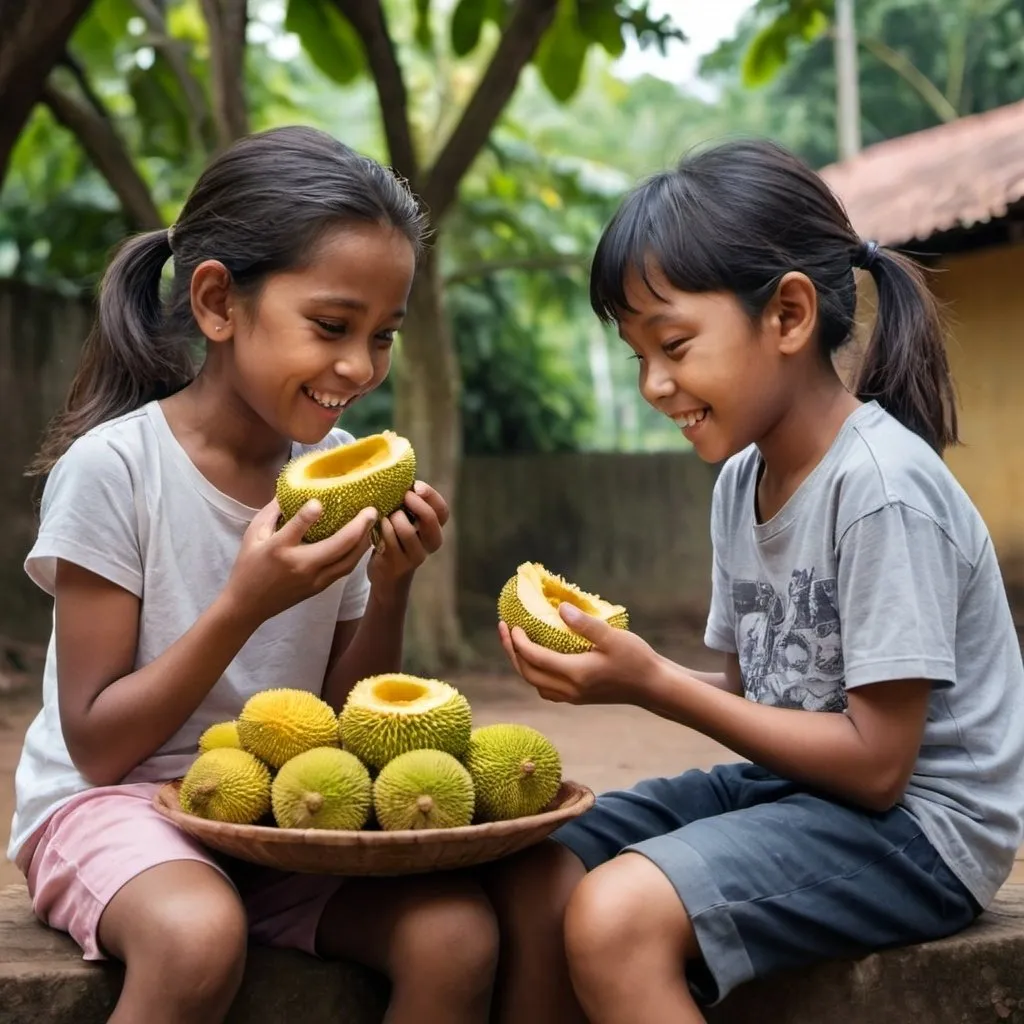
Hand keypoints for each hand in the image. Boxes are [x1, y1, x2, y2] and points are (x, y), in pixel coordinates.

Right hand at [224, 498, 376, 625]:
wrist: (248, 605)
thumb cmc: (248, 566)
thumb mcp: (252, 535)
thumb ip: (272, 511)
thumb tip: (291, 489)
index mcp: (278, 549)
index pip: (296, 528)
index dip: (309, 514)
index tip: (321, 501)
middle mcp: (300, 565)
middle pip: (337, 546)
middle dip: (359, 527)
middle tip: (372, 510)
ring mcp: (314, 579)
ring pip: (348, 561)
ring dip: (364, 541)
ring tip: (373, 523)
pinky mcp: (320, 587)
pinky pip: (344, 569)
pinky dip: (356, 554)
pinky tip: (363, 541)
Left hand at [367, 480, 449, 588]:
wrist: (388, 574)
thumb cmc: (395, 538)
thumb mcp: (407, 520)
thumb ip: (408, 504)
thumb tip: (399, 475)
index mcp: (435, 528)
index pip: (442, 510)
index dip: (431, 496)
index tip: (415, 486)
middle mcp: (431, 542)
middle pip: (431, 519)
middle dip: (415, 504)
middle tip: (402, 496)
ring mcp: (416, 555)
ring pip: (407, 531)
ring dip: (394, 518)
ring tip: (386, 514)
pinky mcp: (399, 564)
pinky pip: (390, 541)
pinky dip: (382, 529)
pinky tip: (377, 525)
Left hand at [498, 603, 659, 705]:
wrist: (653, 687)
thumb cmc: (636, 660)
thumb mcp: (613, 637)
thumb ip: (584, 624)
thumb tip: (561, 609)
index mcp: (575, 674)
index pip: (534, 658)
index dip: (517, 642)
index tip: (511, 624)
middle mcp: (570, 689)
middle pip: (527, 673)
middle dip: (511, 651)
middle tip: (503, 629)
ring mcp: (573, 696)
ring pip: (535, 683)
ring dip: (521, 663)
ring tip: (514, 643)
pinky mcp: (578, 697)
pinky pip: (546, 688)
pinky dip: (535, 674)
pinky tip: (538, 659)